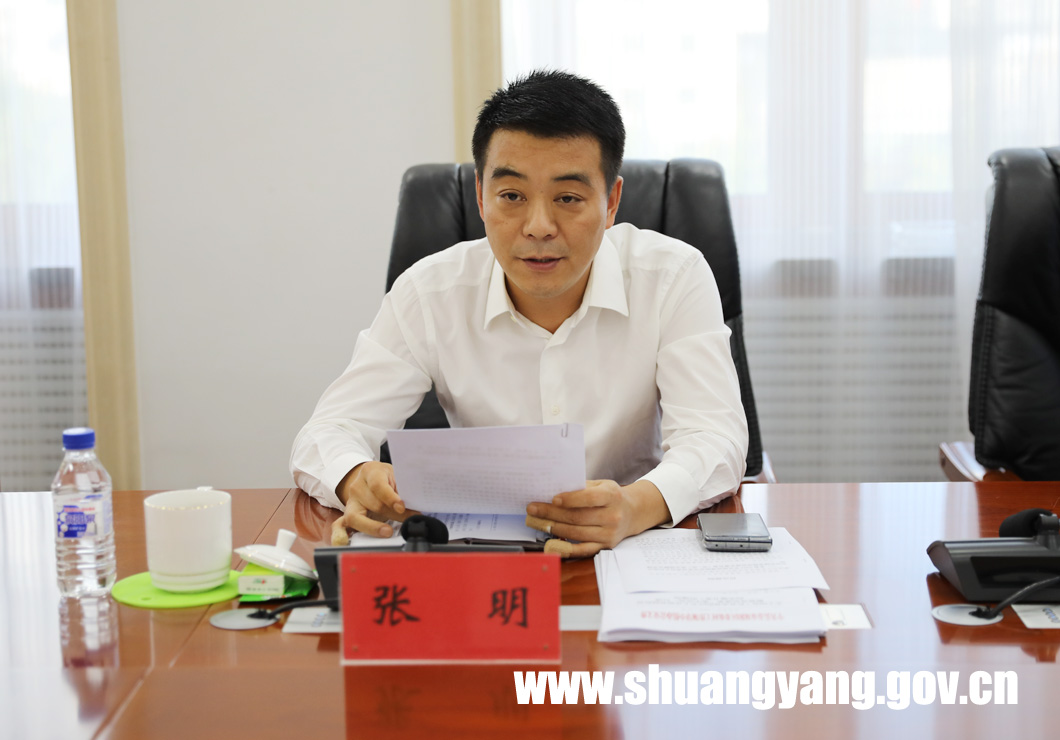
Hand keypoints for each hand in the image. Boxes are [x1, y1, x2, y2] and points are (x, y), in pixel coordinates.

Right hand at [335, 461, 408, 537]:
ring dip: (375, 527)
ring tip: (388, 531)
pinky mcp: (346, 514)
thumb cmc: (387, 478)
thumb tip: (413, 508)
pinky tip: (345, 541)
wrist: (370, 478)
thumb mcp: (396, 476)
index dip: (390, 497)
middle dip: (392, 514)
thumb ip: (403, 489)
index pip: (378, 485)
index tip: (401, 507)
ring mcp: (350, 501)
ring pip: (358, 517)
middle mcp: (357, 486)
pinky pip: (338, 525)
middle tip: (408, 519)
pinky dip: (340, 534)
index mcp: (370, 471)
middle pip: (373, 504)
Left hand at [525, 479, 669, 556]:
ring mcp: (609, 533)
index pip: (590, 498)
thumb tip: (553, 489)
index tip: (553, 499)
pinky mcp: (605, 546)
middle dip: (552, 514)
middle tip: (533, 509)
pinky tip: (550, 543)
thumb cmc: (611, 496)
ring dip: (553, 528)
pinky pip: (582, 550)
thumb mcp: (602, 484)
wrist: (632, 512)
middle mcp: (613, 515)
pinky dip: (565, 548)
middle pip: (578, 517)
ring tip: (536, 522)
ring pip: (576, 533)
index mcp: (612, 495)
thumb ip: (582, 487)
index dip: (571, 499)